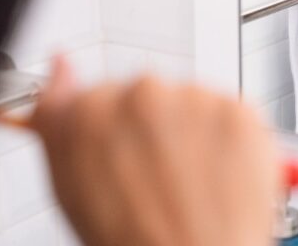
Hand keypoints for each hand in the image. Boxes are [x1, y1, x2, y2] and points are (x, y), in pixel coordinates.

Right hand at [32, 57, 280, 245]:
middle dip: (156, 131)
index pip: (102, 95)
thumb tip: (61, 69)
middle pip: (150, 97)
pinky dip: (231, 143)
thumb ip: (58, 118)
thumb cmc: (131, 238)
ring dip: (194, 135)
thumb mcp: (69, 185)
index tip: (125, 156)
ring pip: (194, 105)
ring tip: (190, 185)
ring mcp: (196, 98)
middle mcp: (144, 92)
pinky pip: (232, 116)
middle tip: (160, 180)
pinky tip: (219, 178)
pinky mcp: (239, 110)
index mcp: (92, 108)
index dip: (116, 133)